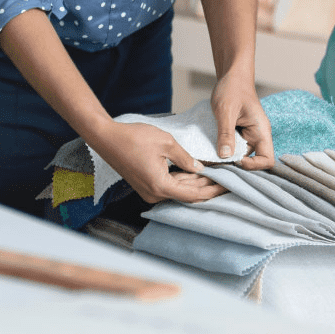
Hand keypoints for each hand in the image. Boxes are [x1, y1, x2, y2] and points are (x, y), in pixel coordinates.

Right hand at [90, 121, 226, 203]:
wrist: (106, 137)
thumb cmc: (133, 138)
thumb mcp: (167, 143)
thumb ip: (186, 158)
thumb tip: (199, 168)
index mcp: (160, 186)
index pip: (193, 195)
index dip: (212, 191)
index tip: (228, 186)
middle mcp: (154, 194)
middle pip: (188, 195)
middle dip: (208, 187)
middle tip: (228, 180)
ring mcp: (149, 191)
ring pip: (179, 191)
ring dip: (197, 184)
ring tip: (217, 175)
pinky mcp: (146, 185)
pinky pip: (170, 186)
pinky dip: (184, 180)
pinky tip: (197, 173)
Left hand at [211, 70, 274, 169]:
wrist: (231, 76)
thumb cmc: (232, 88)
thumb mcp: (226, 111)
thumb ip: (226, 134)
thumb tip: (225, 156)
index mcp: (261, 131)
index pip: (267, 160)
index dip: (253, 165)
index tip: (235, 159)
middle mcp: (257, 136)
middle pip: (254, 162)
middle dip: (237, 164)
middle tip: (218, 160)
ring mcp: (248, 136)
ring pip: (241, 156)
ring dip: (228, 157)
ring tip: (212, 154)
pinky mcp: (239, 134)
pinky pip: (234, 148)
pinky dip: (224, 150)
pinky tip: (213, 147)